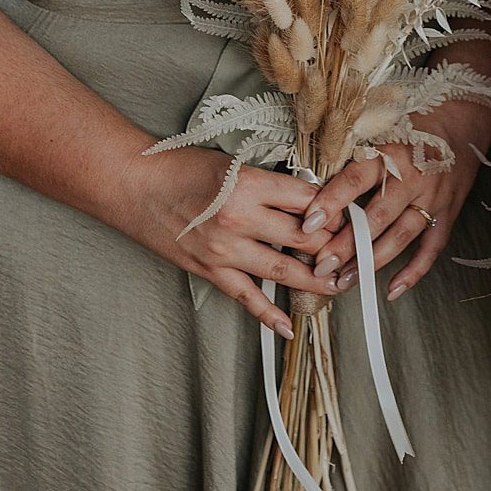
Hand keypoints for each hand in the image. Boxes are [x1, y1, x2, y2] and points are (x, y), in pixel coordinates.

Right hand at [119, 145, 335, 335]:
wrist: (135, 185)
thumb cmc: (183, 167)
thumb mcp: (235, 164)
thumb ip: (270, 183)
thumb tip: (310, 198)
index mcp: (251, 185)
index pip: (309, 199)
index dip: (336, 208)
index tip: (352, 215)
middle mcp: (241, 218)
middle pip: (305, 236)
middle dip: (335, 246)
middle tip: (356, 251)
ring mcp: (225, 249)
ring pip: (284, 271)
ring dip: (316, 280)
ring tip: (339, 285)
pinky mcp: (209, 270)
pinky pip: (246, 297)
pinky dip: (268, 316)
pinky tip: (288, 327)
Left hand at [303, 97, 490, 299]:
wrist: (464, 120)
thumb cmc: (415, 125)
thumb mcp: (382, 130)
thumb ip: (355, 157)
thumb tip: (313, 186)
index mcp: (392, 152)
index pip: (356, 180)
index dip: (331, 202)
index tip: (309, 224)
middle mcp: (414, 177)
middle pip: (377, 216)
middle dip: (348, 244)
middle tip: (322, 266)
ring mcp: (434, 198)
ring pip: (401, 236)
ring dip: (372, 261)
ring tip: (346, 280)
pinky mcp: (448, 213)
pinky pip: (432, 248)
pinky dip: (414, 271)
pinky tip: (392, 289)